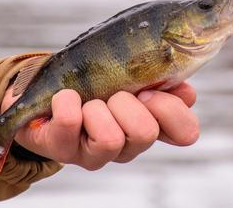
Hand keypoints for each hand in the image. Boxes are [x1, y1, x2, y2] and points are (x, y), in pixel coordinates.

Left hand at [0, 83, 198, 169]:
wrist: (47, 92)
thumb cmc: (96, 83)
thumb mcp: (132, 77)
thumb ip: (161, 81)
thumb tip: (185, 92)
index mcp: (152, 125)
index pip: (185, 132)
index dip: (171, 110)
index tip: (149, 91)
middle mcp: (128, 146)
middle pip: (145, 133)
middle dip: (126, 103)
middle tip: (113, 94)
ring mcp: (95, 154)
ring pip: (111, 139)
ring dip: (97, 108)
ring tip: (87, 101)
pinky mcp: (63, 150)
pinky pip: (71, 122)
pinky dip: (67, 102)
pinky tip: (65, 98)